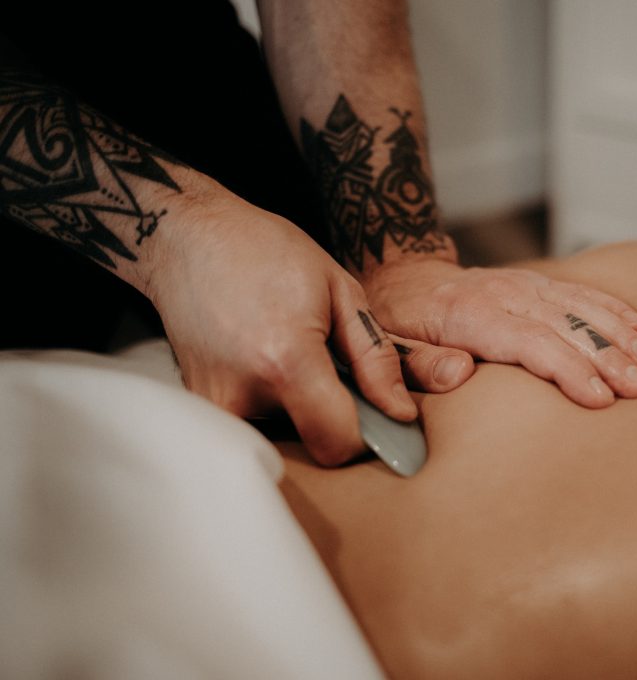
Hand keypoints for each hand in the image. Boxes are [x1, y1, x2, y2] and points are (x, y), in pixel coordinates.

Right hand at [145, 198, 473, 465]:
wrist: (187, 239)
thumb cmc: (266, 252)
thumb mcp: (341, 291)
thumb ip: (376, 359)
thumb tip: (402, 413)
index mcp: (286, 361)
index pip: (337, 443)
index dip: (365, 436)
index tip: (374, 414)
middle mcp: (243, 393)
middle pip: (311, 441)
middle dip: (332, 416)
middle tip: (328, 367)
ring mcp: (213, 404)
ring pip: (283, 434)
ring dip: (299, 406)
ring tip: (289, 355)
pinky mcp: (199, 406)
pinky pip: (254, 422)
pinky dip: (272, 401)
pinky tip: (265, 359)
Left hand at [363, 258, 636, 407]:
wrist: (400, 276)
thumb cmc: (395, 323)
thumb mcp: (387, 348)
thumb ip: (419, 363)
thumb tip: (459, 374)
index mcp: (466, 315)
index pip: (528, 342)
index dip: (567, 369)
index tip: (599, 397)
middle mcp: (500, 293)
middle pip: (563, 326)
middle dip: (607, 357)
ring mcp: (520, 284)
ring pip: (577, 306)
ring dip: (618, 334)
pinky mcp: (532, 282)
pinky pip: (576, 291)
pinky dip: (609, 306)